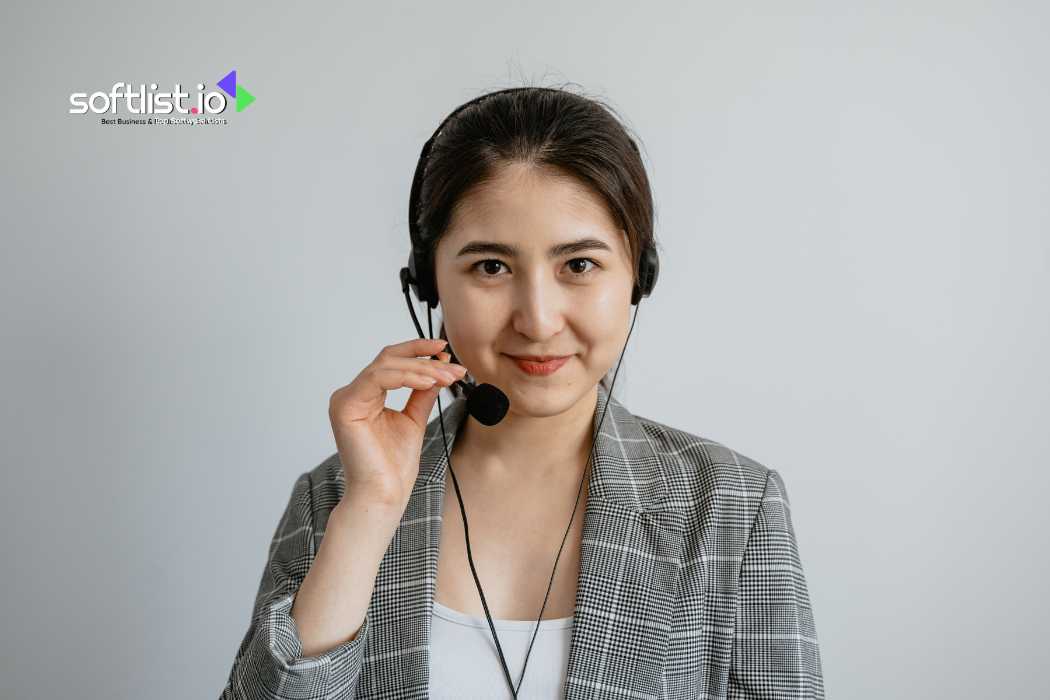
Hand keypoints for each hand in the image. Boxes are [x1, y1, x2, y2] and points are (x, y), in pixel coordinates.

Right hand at [328, 338, 468, 509]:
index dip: (417, 351)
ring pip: (386, 365)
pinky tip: (429, 382)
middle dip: (425, 360)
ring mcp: (345, 399)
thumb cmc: (394, 466)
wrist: (385, 494)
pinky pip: (378, 378)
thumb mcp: (414, 419)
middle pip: (389, 359)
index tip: (446, 351)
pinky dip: (406, 376)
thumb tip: (438, 370)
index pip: (390, 361)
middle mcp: (351, 394)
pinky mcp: (345, 406)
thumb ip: (421, 393)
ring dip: (421, 369)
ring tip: (447, 377)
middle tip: (454, 368)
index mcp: (364, 396)